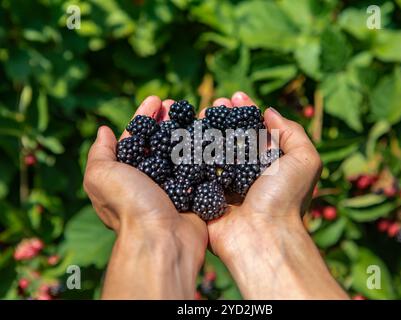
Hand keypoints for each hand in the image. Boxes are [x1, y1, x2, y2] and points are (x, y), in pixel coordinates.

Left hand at [83, 96, 206, 298]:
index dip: (144, 116)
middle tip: (176, 102)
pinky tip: (210, 133)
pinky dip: (204, 150)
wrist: (162, 240)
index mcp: (128, 174)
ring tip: (195, 112)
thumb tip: (103, 131)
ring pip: (181, 151)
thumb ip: (100, 153)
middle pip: (160, 141)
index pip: (136, 137)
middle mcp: (151, 179)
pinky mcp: (196, 194)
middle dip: (167, 119)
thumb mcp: (101, 177)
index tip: (156, 99)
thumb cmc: (129, 206)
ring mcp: (175, 186)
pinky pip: (201, 167)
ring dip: (186, 130)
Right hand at [201, 92, 347, 298]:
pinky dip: (188, 152)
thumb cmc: (285, 198)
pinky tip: (184, 134)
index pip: (254, 130)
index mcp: (267, 164)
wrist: (262, 236)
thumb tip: (269, 112)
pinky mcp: (204, 196)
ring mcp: (223, 184)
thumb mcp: (305, 160)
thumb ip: (292, 132)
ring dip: (204, 130)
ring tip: (198, 112)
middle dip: (222, 117)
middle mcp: (245, 173)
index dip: (245, 111)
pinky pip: (193, 171)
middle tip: (214, 103)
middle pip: (230, 138)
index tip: (236, 96)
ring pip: (210, 151)